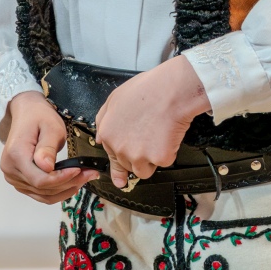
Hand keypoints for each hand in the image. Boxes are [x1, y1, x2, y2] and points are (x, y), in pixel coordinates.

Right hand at [0, 91, 97, 202]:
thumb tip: (47, 167)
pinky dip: (58, 191)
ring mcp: (14, 177)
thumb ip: (49, 147)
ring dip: (66, 189)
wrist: (27, 113)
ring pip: (43, 195)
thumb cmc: (39, 117)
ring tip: (84, 177)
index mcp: (16, 155)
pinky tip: (72, 182)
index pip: (40, 179)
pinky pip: (40, 194)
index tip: (79, 170)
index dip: (62, 178)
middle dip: (69, 183)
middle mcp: (10, 170)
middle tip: (90, 173)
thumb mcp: (50, 127)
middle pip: (43, 188)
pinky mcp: (20, 181)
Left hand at [95, 56, 210, 189]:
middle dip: (139, 155)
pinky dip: (169, 151)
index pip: (111, 159)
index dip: (120, 165)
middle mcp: (120, 148)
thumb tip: (99, 139)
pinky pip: (164, 162)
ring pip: (145, 170)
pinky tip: (168, 134)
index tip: (120, 179)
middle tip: (148, 136)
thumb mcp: (114, 99)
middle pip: (128, 165)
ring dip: (152, 158)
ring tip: (157, 135)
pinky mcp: (159, 158)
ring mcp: (139, 155)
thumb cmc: (147, 90)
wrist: (171, 91)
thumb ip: (103, 120)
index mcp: (108, 134)